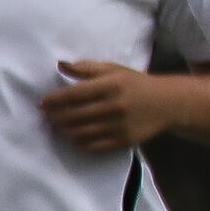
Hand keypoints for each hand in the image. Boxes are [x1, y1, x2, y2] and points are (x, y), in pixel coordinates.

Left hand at [42, 59, 166, 152]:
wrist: (167, 103)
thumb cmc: (134, 84)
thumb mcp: (113, 70)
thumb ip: (86, 68)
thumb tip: (60, 64)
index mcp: (111, 85)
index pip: (73, 95)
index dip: (53, 100)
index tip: (42, 103)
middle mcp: (114, 106)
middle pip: (73, 116)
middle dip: (55, 117)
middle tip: (47, 116)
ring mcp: (119, 125)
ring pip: (80, 133)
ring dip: (64, 131)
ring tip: (58, 126)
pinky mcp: (123, 141)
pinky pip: (92, 145)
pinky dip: (78, 142)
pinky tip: (74, 136)